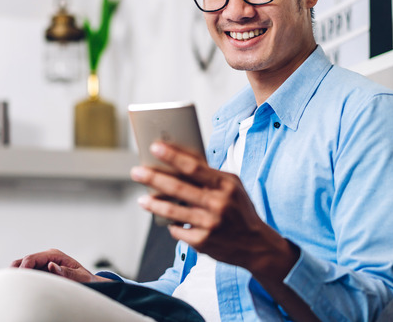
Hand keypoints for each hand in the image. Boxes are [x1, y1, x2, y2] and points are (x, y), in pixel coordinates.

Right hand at [11, 249, 111, 282]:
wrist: (90, 282)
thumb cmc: (86, 279)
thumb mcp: (80, 276)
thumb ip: (65, 272)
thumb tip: (51, 266)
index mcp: (55, 255)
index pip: (32, 258)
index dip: (23, 267)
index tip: (19, 278)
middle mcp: (47, 257)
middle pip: (24, 261)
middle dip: (17, 271)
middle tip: (12, 283)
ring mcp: (43, 264)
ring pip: (23, 267)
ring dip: (19, 275)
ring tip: (14, 286)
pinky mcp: (41, 271)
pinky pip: (27, 274)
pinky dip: (23, 279)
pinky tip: (20, 287)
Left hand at [131, 142, 294, 275]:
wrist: (256, 245)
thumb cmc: (239, 209)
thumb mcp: (232, 186)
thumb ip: (209, 174)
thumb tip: (179, 158)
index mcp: (226, 185)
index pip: (193, 167)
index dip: (172, 156)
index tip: (154, 147)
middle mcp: (218, 204)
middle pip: (177, 188)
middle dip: (153, 178)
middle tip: (136, 172)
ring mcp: (209, 225)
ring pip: (172, 212)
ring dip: (153, 204)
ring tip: (142, 199)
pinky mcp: (203, 243)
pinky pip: (177, 230)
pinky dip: (172, 224)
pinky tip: (170, 221)